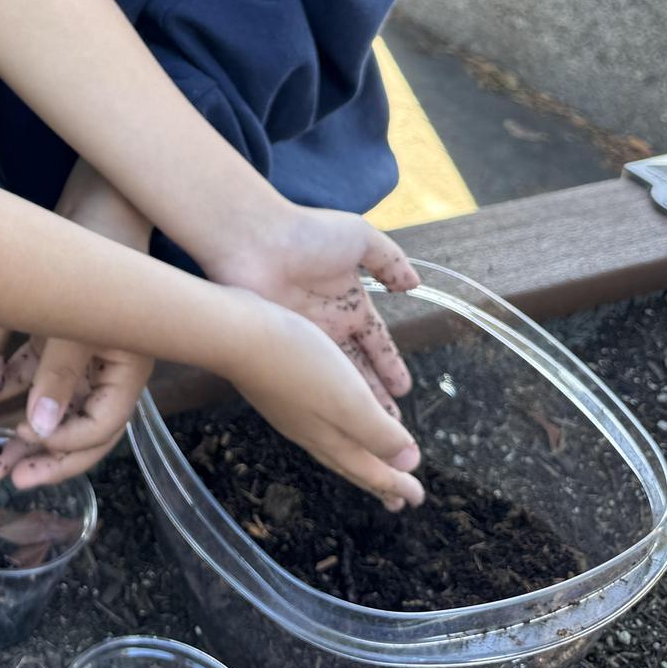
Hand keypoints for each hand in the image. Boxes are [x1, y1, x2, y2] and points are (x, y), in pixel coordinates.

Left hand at [0, 161, 156, 487]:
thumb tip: (37, 431)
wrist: (100, 196)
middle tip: (1, 475)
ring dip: (17, 427)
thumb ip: (58, 374)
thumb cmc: (101, 253)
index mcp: (126, 370)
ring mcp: (80, 350)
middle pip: (76, 427)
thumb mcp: (77, 319)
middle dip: (40, 455)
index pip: (99, 429)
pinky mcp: (56, 331)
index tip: (23, 454)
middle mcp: (106, 366)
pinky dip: (2, 386)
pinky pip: (29, 371)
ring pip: (47, 403)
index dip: (63, 450)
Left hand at [202, 203, 420, 416]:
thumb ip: (389, 259)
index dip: (390, 365)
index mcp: (350, 300)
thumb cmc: (305, 233)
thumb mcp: (358, 237)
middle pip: (357, 370)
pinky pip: (308, 380)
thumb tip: (414, 284)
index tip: (404, 389)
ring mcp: (303, 339)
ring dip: (350, 407)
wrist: (252, 239)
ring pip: (334, 382)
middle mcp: (328, 325)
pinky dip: (322, 400)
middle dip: (373, 397)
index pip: (376, 342)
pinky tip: (333, 421)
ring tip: (366, 435)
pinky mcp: (280, 348)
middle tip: (390, 428)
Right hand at [229, 294, 424, 510]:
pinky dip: (337, 432)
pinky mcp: (282, 391)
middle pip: (351, 463)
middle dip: (376, 480)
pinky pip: (318, 425)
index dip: (397, 483)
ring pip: (334, 446)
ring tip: (370, 465)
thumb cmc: (297, 364)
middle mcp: (312, 432)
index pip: (370, 469)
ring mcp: (294, 413)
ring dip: (358, 458)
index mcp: (333, 438)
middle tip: (396, 498)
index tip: (417, 498)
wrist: (237, 336)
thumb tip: (407, 464)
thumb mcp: (349, 400)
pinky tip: (331, 421)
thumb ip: (378, 433)